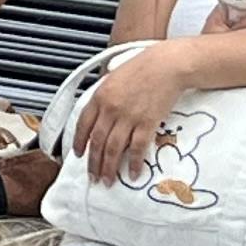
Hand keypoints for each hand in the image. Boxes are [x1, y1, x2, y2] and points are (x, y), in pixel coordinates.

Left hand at [66, 42, 196, 188]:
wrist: (167, 65)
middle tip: (92, 177)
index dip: (79, 142)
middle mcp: (111, 109)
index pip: (83, 124)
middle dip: (93, 163)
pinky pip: (137, 148)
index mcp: (100, 96)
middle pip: (97, 141)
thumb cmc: (143, 67)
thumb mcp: (114, 76)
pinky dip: (134, 163)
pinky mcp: (147, 123)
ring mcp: (129, 117)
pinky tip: (133, 173)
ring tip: (108, 181)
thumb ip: (104, 94)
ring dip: (109, 168)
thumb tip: (98, 108)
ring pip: (113, 149)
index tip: (78, 155)